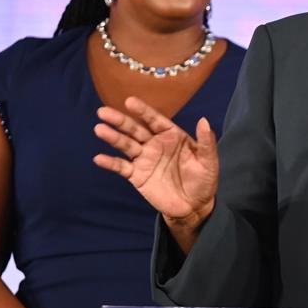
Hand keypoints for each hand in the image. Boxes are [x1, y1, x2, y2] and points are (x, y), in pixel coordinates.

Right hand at [94, 99, 219, 225]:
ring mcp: (144, 159)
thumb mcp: (209, 162)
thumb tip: (204, 120)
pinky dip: (111, 163)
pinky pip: (122, 167)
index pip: (155, 120)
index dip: (143, 111)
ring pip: (126, 145)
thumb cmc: (203, 180)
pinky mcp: (137, 176)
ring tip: (99, 129)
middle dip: (120, 120)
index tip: (130, 101)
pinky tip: (99, 158)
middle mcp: (155, 144)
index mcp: (171, 135)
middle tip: (103, 111)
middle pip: (135, 130)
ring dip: (113, 137)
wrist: (194, 206)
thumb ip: (206, 142)